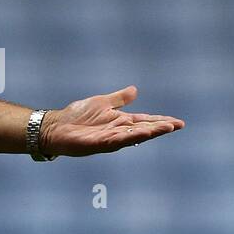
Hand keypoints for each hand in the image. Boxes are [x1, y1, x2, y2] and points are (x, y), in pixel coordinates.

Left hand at [39, 85, 183, 157]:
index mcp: (120, 121)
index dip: (161, 121)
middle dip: (160, 127)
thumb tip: (135, 90)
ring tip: (166, 128)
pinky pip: (119, 140)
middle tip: (177, 125)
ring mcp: (110, 138)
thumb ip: (119, 99)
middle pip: (144, 129)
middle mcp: (118, 131)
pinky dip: (132, 137)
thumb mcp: (101, 102)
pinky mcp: (100, 143)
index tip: (178, 122)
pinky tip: (143, 133)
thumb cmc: (76, 116)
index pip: (145, 121)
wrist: (56, 126)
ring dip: (151, 132)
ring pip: (135, 136)